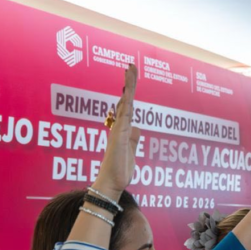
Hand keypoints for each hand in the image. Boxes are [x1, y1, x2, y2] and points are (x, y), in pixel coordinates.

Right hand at [92, 64, 141, 196]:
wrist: (112, 182)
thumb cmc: (120, 170)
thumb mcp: (131, 151)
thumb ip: (134, 139)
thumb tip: (137, 128)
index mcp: (122, 129)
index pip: (126, 107)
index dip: (128, 93)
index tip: (129, 80)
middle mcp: (119, 126)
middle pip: (125, 99)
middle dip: (128, 83)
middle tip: (130, 67)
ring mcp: (118, 129)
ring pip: (125, 102)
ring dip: (128, 85)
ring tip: (130, 69)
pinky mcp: (119, 134)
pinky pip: (124, 114)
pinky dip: (126, 100)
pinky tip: (128, 89)